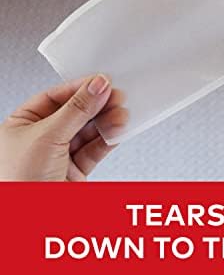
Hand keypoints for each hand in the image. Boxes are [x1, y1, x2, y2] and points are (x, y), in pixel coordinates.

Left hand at [0, 75, 127, 180]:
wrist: (27, 226)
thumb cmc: (17, 184)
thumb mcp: (47, 137)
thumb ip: (77, 110)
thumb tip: (96, 86)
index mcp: (22, 124)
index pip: (55, 97)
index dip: (79, 88)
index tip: (101, 81)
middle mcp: (40, 138)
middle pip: (76, 113)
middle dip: (97, 105)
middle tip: (116, 95)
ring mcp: (59, 155)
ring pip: (89, 130)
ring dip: (107, 121)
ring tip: (121, 114)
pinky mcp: (75, 170)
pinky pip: (96, 148)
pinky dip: (109, 139)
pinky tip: (118, 129)